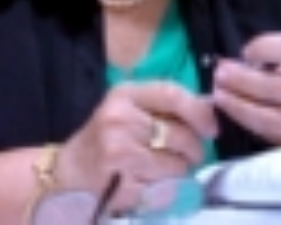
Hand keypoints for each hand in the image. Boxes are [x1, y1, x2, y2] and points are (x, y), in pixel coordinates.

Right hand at [57, 81, 217, 211]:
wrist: (69, 173)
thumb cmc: (105, 139)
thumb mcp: (126, 110)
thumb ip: (160, 107)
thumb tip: (208, 110)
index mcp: (124, 94)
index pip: (172, 94)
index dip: (199, 111)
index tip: (212, 128)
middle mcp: (120, 118)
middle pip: (180, 133)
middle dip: (194, 148)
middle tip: (192, 155)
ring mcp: (119, 149)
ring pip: (176, 162)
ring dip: (180, 169)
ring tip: (165, 168)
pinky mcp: (122, 179)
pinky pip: (164, 185)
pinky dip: (166, 186)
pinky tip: (151, 181)